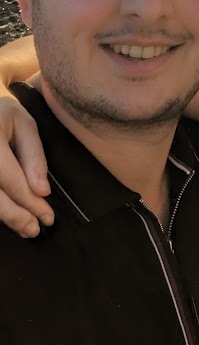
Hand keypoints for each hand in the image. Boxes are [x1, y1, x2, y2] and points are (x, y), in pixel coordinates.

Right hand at [0, 90, 53, 236]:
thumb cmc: (1, 114)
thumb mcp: (23, 123)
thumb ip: (34, 156)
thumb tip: (42, 191)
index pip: (10, 179)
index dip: (30, 202)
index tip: (48, 217)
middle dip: (15, 217)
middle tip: (35, 230)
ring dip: (4, 218)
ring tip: (25, 228)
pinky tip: (8, 216)